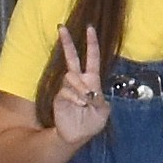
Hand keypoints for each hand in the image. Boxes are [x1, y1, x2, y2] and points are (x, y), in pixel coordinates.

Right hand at [52, 24, 108, 145]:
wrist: (77, 135)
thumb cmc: (91, 122)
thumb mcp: (103, 111)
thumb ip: (100, 99)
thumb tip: (88, 91)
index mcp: (92, 81)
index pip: (92, 59)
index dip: (92, 44)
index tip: (90, 28)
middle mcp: (79, 81)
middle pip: (72, 58)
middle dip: (67, 43)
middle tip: (61, 27)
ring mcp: (68, 88)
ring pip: (71, 76)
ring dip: (81, 88)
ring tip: (85, 101)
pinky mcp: (59, 96)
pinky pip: (66, 91)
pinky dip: (75, 98)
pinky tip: (80, 105)